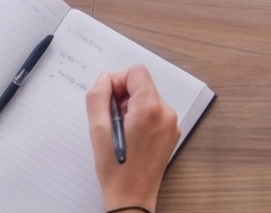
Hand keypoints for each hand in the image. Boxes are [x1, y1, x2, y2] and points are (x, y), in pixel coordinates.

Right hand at [86, 65, 179, 211]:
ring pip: (148, 98)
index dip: (117, 81)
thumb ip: (98, 97)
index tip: (107, 100)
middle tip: (111, 118)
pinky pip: (154, 112)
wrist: (132, 198)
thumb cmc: (116, 169)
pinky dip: (140, 116)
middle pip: (143, 84)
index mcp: (150, 109)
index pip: (136, 72)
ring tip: (120, 130)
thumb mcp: (98, 130)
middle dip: (123, 95)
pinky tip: (130, 136)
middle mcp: (166, 113)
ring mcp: (171, 124)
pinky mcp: (171, 133)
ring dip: (131, 107)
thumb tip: (104, 79)